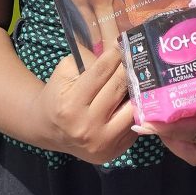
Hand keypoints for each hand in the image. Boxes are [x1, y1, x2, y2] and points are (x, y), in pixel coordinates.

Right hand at [35, 48, 135, 163]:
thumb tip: (119, 50)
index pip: (101, 72)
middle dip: (130, 67)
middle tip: (140, 53)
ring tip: (145, 74)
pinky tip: (140, 96)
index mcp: (70, 104)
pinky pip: (134, 125)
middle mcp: (87, 127)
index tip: (126, 42)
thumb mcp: (65, 73)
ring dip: (140, 89)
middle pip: (119, 87)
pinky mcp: (114, 152)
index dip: (115, 54)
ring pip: (132, 108)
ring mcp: (102, 142)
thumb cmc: (58, 95)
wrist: (50, 130)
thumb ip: (89, 61)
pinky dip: (138, 110)